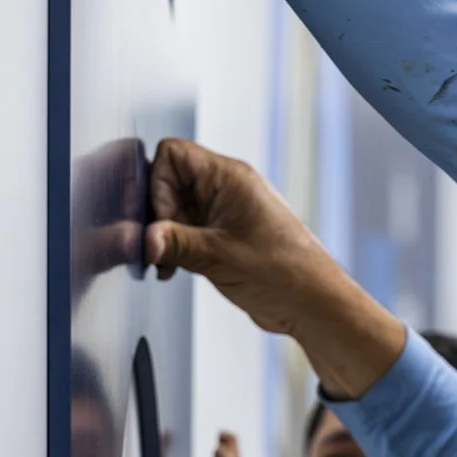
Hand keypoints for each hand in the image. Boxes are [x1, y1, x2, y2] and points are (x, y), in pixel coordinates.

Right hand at [147, 139, 332, 332]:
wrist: (312, 302)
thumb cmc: (287, 272)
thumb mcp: (219, 256)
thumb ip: (175, 243)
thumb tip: (144, 238)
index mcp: (231, 178)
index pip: (173, 154)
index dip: (157, 184)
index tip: (160, 219)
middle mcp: (228, 189)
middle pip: (170, 182)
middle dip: (158, 215)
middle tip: (159, 246)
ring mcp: (226, 212)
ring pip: (176, 208)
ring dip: (166, 236)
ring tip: (168, 263)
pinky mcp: (224, 235)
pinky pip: (187, 229)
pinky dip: (176, 247)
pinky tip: (175, 268)